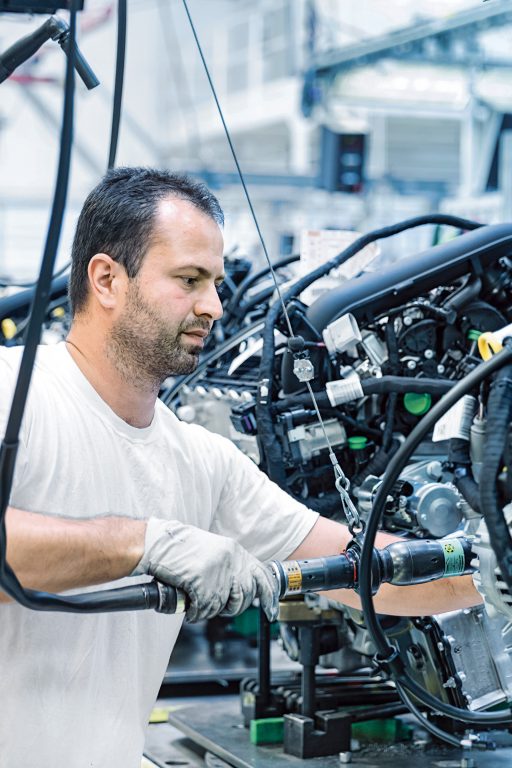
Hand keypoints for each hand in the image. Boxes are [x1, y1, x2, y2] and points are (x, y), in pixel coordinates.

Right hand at [132, 518, 277, 622]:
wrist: (158, 543)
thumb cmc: (180, 548)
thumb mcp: (214, 550)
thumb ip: (230, 565)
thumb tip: (242, 586)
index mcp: (235, 551)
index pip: (262, 575)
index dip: (269, 595)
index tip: (271, 610)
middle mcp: (230, 561)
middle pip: (244, 596)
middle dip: (233, 607)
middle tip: (217, 605)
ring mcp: (217, 573)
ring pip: (223, 606)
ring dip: (210, 610)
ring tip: (199, 603)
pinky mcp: (201, 583)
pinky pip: (205, 610)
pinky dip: (196, 613)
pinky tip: (190, 607)